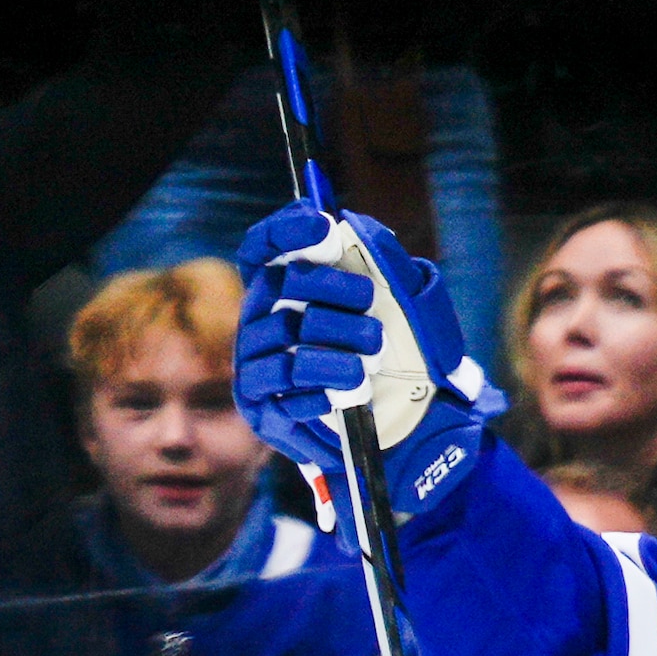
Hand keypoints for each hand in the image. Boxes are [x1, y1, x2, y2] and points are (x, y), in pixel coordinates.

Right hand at [236, 204, 492, 521]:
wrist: (396, 428)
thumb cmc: (391, 356)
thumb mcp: (400, 307)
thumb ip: (387, 268)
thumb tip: (370, 233)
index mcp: (281, 289)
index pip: (261, 248)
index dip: (284, 232)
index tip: (325, 227)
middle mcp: (259, 321)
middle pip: (279, 289)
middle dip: (333, 291)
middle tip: (371, 304)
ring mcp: (256, 365)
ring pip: (288, 347)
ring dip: (338, 350)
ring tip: (374, 354)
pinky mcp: (263, 409)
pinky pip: (289, 395)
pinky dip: (326, 391)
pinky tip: (353, 391)